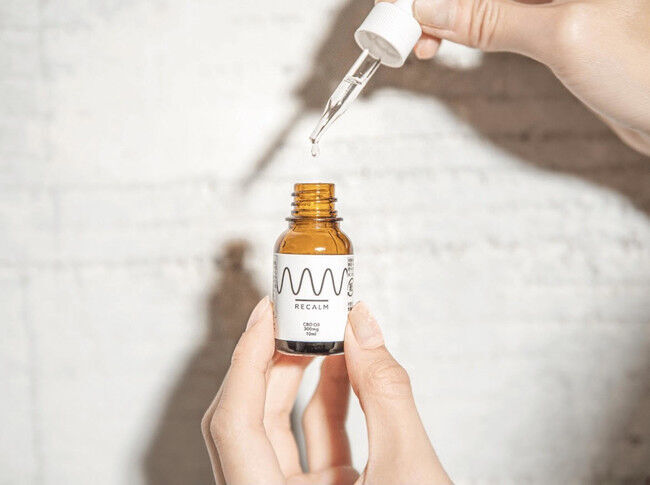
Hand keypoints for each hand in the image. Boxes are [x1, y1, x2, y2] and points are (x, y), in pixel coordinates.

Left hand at [202, 297, 452, 483]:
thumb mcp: (410, 467)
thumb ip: (385, 388)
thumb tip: (363, 324)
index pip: (235, 424)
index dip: (246, 360)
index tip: (266, 314)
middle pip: (250, 421)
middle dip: (273, 360)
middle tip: (294, 314)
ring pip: (278, 430)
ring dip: (301, 376)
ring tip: (324, 331)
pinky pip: (312, 442)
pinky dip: (328, 401)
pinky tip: (346, 367)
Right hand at [388, 0, 649, 154]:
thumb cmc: (649, 68)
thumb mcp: (562, 34)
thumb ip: (491, 17)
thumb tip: (431, 7)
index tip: (401, 1)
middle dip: (434, 0)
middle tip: (400, 21)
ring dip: (444, 15)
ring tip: (417, 40)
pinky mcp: (551, 22)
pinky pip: (495, 17)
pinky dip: (465, 30)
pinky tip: (444, 42)